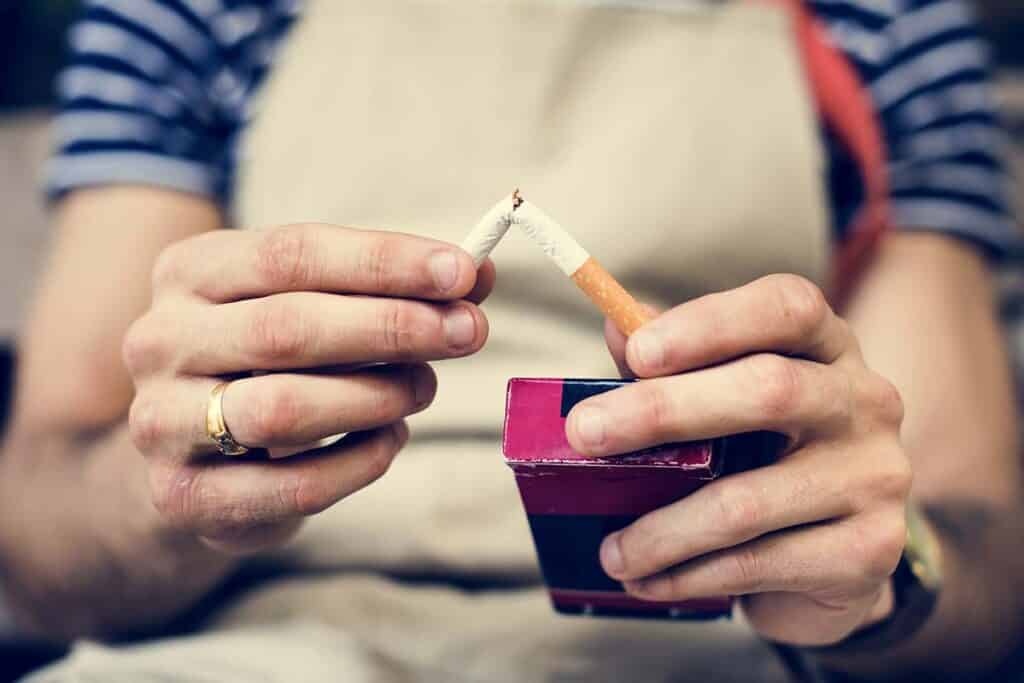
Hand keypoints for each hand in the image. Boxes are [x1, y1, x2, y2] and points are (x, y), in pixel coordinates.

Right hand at [124, 224, 493, 553]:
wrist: (193, 453)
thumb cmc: (271, 361)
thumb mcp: (317, 305)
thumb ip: (391, 288)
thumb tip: (478, 274)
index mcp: (190, 271)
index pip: (292, 253)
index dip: (385, 261)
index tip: (462, 272)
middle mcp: (160, 340)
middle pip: (288, 327)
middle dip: (394, 327)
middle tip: (467, 331)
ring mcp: (162, 422)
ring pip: (286, 408)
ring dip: (378, 396)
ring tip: (424, 387)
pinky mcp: (186, 496)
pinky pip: (295, 485)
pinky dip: (362, 461)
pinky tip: (391, 439)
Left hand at [566, 274, 910, 645]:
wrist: (837, 562)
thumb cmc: (763, 459)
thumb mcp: (723, 402)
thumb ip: (672, 364)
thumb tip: (614, 326)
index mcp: (830, 347)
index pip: (789, 307)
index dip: (712, 323)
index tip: (637, 353)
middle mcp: (866, 402)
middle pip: (769, 390)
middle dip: (662, 411)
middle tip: (584, 435)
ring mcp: (875, 476)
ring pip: (748, 500)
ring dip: (661, 529)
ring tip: (610, 550)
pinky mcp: (870, 550)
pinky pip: (757, 563)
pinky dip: (687, 575)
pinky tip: (647, 580)